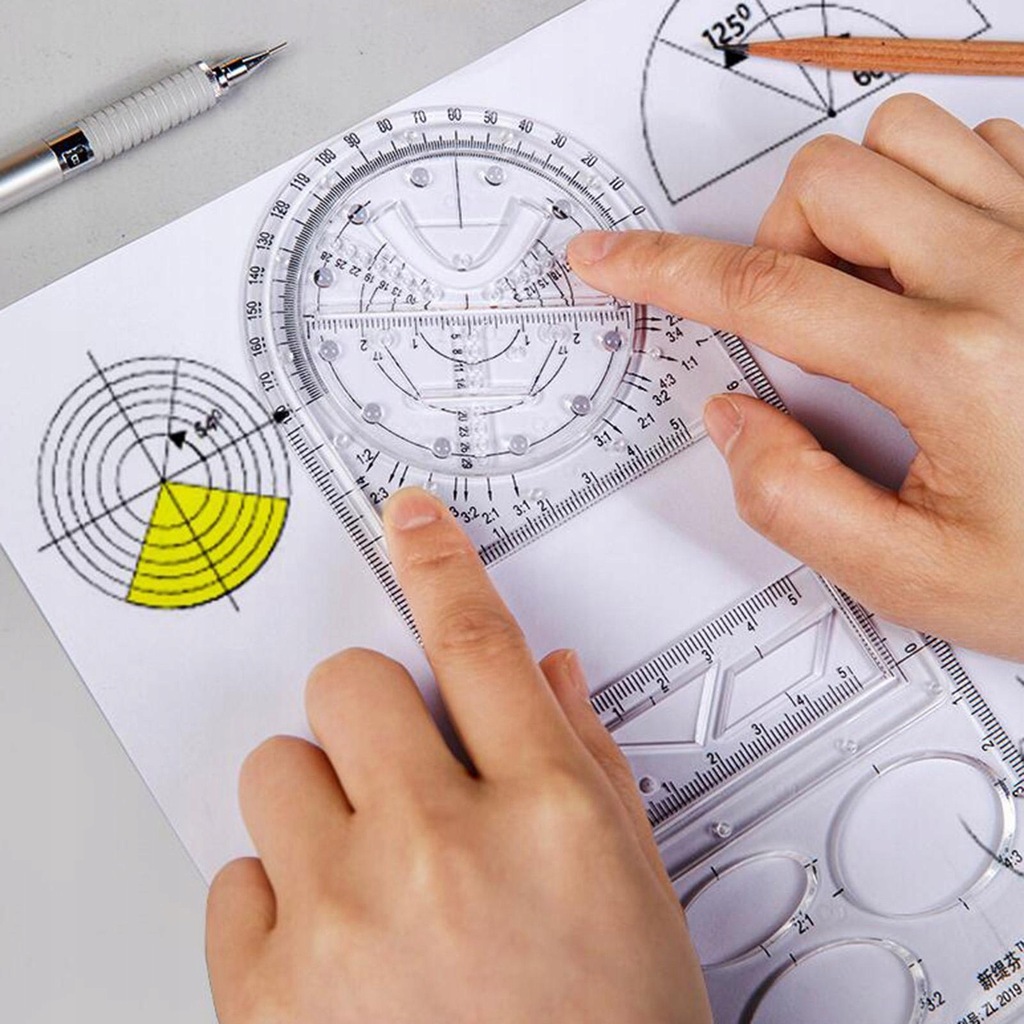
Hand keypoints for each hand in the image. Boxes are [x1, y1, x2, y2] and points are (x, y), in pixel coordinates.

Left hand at [206, 488, 710, 1023]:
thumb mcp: (632, 893)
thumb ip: (585, 763)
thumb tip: (544, 674)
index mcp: (547, 815)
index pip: (477, 643)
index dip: (440, 564)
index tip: (411, 523)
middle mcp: (439, 850)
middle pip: (348, 687)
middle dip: (366, 711)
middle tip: (394, 766)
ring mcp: (342, 918)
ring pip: (278, 770)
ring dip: (319, 803)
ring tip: (366, 869)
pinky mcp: (263, 991)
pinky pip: (238, 878)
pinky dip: (279, 898)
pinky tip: (335, 947)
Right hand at [569, 94, 1023, 659]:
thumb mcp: (917, 578)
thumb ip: (794, 501)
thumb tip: (733, 419)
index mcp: (958, 366)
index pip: (764, 294)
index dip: (662, 272)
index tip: (610, 260)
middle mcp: (1014, 272)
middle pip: (828, 182)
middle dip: (778, 246)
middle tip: (804, 325)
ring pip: (904, 138)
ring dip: (854, 206)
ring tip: (873, 289)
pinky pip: (987, 141)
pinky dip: (936, 186)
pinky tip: (943, 262)